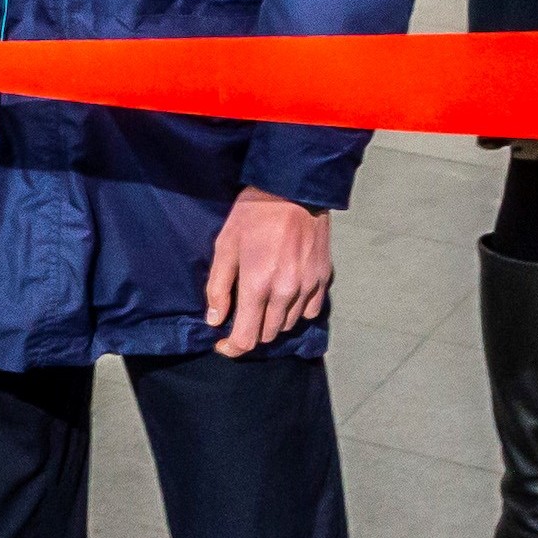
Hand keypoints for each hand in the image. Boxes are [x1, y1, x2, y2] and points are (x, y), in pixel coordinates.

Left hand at [202, 188, 334, 356]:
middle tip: (241, 315)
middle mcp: (285, 293)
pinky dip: (296, 310)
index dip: (232, 348)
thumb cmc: (253, 214)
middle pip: (268, 335)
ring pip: (289, 325)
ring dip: (273, 321)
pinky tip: (286, 295)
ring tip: (263, 302)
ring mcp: (308, 287)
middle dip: (252, 331)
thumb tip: (215, 320)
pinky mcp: (323, 278)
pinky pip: (310, 311)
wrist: (294, 189)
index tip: (223, 344)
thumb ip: (218, 287)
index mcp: (257, 285)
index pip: (247, 338)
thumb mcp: (225, 245)